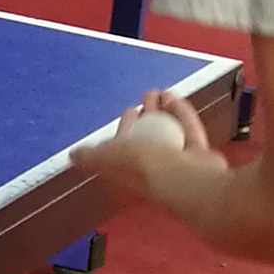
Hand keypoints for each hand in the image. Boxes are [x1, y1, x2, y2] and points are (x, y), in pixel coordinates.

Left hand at [70, 91, 216, 201]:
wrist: (186, 180)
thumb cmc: (144, 170)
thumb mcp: (106, 158)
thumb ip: (90, 156)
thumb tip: (72, 155)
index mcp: (130, 173)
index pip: (125, 148)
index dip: (126, 129)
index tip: (129, 111)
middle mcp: (154, 171)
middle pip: (150, 137)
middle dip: (147, 115)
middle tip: (147, 96)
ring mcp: (179, 165)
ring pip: (170, 132)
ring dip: (163, 110)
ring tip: (160, 93)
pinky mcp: (201, 158)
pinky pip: (189, 129)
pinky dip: (181, 112)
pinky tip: (174, 97)